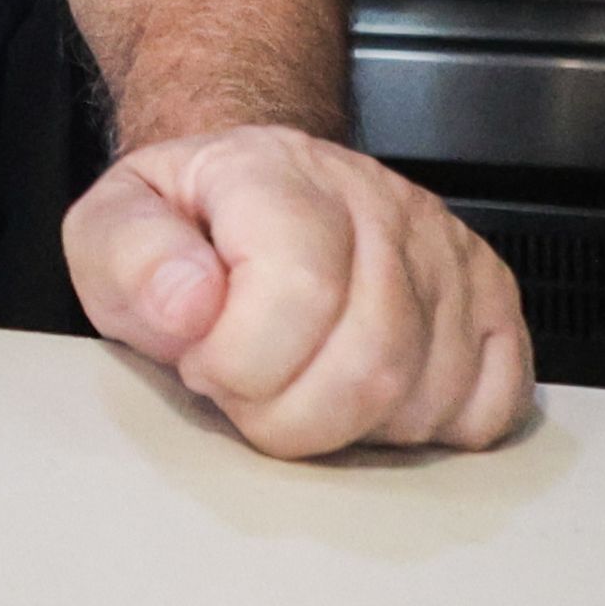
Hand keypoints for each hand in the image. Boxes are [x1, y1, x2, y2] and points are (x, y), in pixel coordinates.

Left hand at [63, 125, 534, 458]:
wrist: (247, 197)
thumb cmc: (185, 228)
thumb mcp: (111, 228)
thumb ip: (128, 258)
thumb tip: (189, 304)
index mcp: (279, 174)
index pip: (300, 290)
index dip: (240, 362)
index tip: (204, 363)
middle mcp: (380, 204)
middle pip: (370, 363)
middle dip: (288, 416)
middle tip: (245, 389)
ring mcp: (446, 253)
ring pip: (424, 397)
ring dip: (346, 428)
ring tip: (296, 382)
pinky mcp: (492, 301)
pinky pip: (486, 408)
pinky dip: (422, 431)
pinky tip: (365, 397)